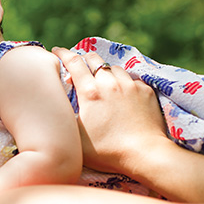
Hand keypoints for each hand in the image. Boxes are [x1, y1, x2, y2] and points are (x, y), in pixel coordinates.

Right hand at [53, 48, 172, 173]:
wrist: (145, 153)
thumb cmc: (107, 150)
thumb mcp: (76, 136)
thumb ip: (67, 116)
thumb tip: (61, 103)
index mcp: (90, 92)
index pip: (74, 63)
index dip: (63, 54)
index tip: (57, 50)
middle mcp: (110, 83)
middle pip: (95, 59)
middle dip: (85, 58)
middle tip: (80, 64)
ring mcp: (130, 85)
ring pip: (114, 67)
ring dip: (106, 71)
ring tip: (103, 80)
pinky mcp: (146, 90)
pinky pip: (132, 79)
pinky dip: (124, 82)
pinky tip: (123, 92)